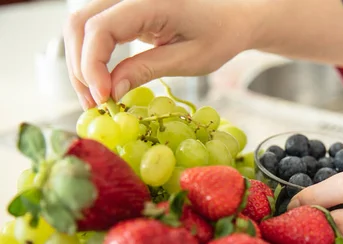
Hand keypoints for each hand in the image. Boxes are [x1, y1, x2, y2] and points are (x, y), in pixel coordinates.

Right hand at [63, 0, 254, 107]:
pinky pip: (96, 28)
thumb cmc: (219, 36)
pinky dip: (92, 56)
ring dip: (81, 62)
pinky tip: (103, 82)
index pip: (101, 28)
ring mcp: (125, 0)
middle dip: (80, 66)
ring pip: (81, 25)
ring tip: (97, 99)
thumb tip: (111, 92)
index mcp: (151, 1)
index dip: (93, 65)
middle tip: (95, 104)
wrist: (233, 18)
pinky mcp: (125, 10)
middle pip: (80, 23)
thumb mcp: (188, 59)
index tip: (103, 98)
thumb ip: (146, 70)